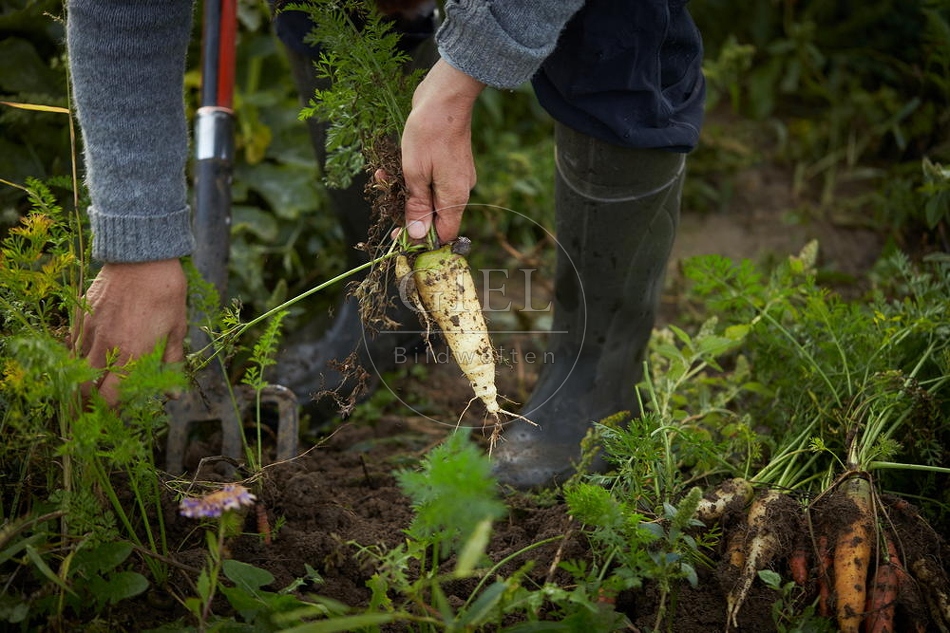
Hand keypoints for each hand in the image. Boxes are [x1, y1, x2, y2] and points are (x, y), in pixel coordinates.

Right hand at [73, 259, 187, 405]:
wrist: (142, 257)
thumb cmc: (166, 293)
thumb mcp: (177, 329)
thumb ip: (172, 363)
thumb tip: (174, 395)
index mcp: (133, 354)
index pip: (111, 397)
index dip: (109, 412)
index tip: (113, 417)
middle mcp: (106, 347)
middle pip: (84, 389)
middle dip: (86, 404)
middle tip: (94, 409)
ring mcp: (90, 331)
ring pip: (76, 367)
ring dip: (82, 380)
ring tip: (91, 385)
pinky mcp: (81, 316)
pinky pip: (73, 344)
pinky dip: (78, 355)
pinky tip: (89, 355)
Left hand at [401, 59, 484, 243]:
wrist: (444, 97)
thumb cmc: (429, 132)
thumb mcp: (415, 173)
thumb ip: (416, 206)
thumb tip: (417, 236)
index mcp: (455, 196)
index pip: (445, 233)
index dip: (423, 239)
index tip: (401, 237)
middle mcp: (459, 190)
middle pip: (436, 217)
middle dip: (410, 215)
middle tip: (388, 209)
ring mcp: (455, 177)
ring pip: (430, 198)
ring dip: (406, 194)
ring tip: (383, 181)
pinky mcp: (448, 164)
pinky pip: (430, 181)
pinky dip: (412, 179)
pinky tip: (391, 171)